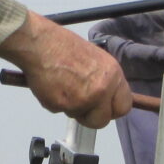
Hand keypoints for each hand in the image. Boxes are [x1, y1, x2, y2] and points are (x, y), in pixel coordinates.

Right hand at [0, 11, 132, 127]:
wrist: (40, 44)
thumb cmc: (62, 46)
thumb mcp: (96, 59)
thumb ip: (104, 80)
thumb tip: (106, 97)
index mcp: (112, 75)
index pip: (123, 106)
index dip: (111, 110)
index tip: (103, 109)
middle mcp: (102, 89)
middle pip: (102, 120)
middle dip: (90, 116)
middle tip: (80, 105)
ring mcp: (83, 99)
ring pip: (80, 116)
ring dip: (71, 108)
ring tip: (63, 86)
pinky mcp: (64, 105)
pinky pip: (61, 112)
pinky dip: (55, 103)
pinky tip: (52, 86)